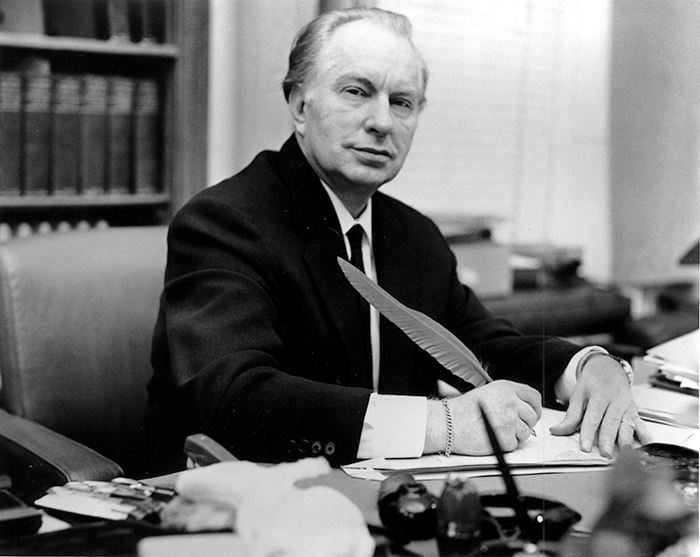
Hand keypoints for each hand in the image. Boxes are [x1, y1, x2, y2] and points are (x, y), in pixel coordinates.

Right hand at [426, 380, 541, 454]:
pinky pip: (515, 444)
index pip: (534, 397)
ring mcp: (509, 419)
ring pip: (526, 432)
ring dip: (514, 435)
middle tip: (510, 427)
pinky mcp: (505, 437)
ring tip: (496, 431)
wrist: (448, 424)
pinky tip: (492, 438)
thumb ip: (508, 397)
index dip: (534, 408)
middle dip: (524, 424)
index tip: (531, 414)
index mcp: (506, 388)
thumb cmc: (463, 410)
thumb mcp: (488, 393)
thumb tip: (526, 409)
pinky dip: (505, 445)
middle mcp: (510, 401)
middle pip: (532, 416)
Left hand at [549, 355, 651, 456]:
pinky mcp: (635, 412)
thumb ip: (570, 416)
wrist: (609, 368)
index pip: (592, 417)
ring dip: (627, 441)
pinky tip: (649, 447)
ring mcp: (627, 408)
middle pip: (611, 423)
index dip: (588, 433)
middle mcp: (615, 402)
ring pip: (627, 426)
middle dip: (609, 440)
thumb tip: (557, 431)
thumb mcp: (578, 394)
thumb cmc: (593, 382)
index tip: (585, 447)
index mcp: (599, 396)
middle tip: (605, 454)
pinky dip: (647, 436)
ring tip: (625, 455)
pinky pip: (642, 425)